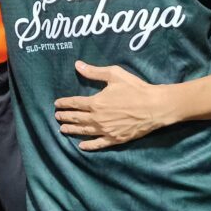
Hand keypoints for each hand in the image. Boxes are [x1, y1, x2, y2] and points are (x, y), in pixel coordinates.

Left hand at [54, 61, 171, 150]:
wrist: (154, 107)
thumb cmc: (135, 89)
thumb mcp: (114, 75)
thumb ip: (94, 72)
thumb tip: (77, 65)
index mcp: (95, 103)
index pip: (74, 103)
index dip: (64, 104)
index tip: (57, 104)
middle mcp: (97, 118)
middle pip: (76, 118)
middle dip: (65, 117)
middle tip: (57, 117)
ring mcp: (106, 131)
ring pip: (84, 132)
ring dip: (72, 130)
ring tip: (62, 130)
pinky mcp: (115, 139)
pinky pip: (98, 144)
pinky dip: (89, 146)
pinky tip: (81, 146)